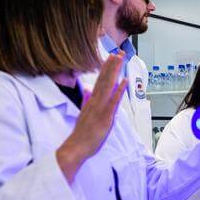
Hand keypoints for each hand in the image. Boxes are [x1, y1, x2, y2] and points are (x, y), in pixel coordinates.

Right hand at [56, 54, 126, 182]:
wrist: (75, 148)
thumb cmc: (82, 135)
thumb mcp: (84, 114)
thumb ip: (86, 101)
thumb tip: (87, 91)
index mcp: (91, 102)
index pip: (100, 82)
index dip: (106, 69)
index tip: (111, 58)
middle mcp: (95, 102)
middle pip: (104, 79)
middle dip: (111, 65)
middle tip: (118, 52)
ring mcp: (100, 108)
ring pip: (107, 86)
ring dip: (114, 71)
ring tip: (119, 59)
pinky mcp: (105, 116)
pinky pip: (113, 101)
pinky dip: (119, 90)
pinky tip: (124, 80)